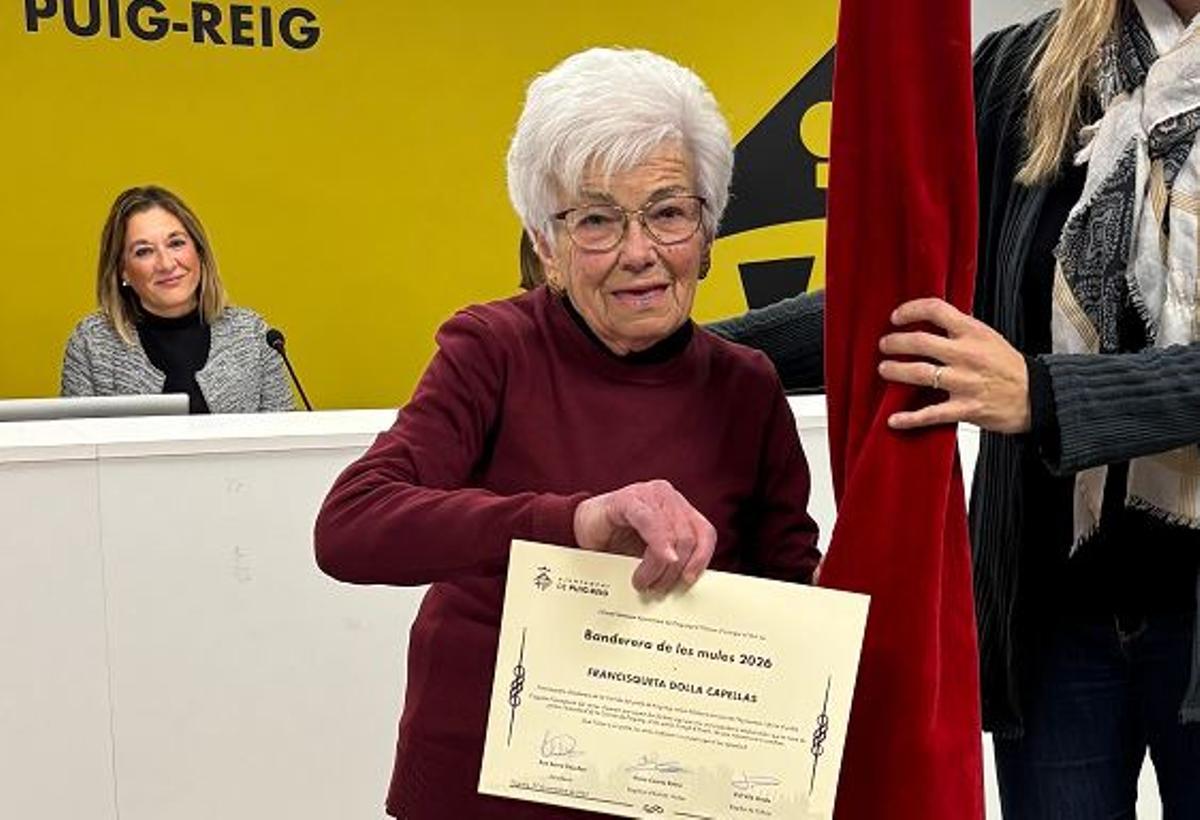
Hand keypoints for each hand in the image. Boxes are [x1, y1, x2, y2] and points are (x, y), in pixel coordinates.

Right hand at [573, 480, 716, 592]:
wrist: (582, 530)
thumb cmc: (618, 543)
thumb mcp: (651, 554)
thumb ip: (672, 562)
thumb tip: (687, 587)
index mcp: (680, 509)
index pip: (705, 533)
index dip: (701, 558)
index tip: (689, 581)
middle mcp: (668, 498)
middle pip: (687, 537)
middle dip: (674, 570)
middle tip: (657, 589)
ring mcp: (648, 494)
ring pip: (671, 533)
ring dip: (659, 565)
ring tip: (644, 582)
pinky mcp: (627, 499)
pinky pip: (648, 522)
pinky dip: (657, 543)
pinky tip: (653, 561)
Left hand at [877, 298, 1030, 433]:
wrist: (1037, 396)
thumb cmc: (1009, 366)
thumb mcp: (988, 337)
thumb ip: (960, 329)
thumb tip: (929, 321)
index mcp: (973, 332)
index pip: (936, 310)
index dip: (911, 310)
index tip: (896, 317)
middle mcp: (967, 355)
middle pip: (921, 342)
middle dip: (895, 343)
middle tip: (885, 345)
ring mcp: (965, 382)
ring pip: (921, 373)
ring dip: (896, 371)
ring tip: (885, 369)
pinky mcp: (966, 408)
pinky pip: (932, 414)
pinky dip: (910, 419)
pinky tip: (893, 420)